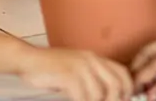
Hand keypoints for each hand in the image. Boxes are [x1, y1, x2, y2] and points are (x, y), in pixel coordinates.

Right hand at [18, 46, 132, 100]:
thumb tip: (106, 95)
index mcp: (94, 58)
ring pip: (99, 94)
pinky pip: (82, 97)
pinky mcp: (68, 75)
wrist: (28, 60)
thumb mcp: (76, 69)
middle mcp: (90, 60)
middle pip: (115, 84)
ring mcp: (79, 66)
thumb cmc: (52, 69)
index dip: (127, 89)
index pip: (122, 72)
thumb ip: (92, 78)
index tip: (124, 100)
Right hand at [131, 32, 155, 99]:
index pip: (154, 63)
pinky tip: (152, 73)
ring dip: (145, 62)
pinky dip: (155, 60)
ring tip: (137, 82)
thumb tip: (149, 95)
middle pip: (149, 49)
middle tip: (127, 85)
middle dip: (137, 66)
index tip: (129, 92)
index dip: (140, 78)